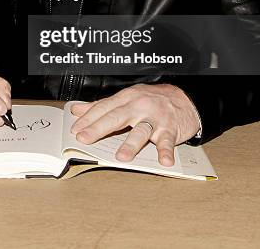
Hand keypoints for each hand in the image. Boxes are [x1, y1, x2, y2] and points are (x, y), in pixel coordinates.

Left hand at [70, 83, 200, 166]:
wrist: (184, 98)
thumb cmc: (151, 99)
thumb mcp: (126, 98)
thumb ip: (102, 105)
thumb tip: (77, 110)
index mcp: (127, 98)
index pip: (104, 107)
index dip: (88, 118)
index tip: (75, 129)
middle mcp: (140, 106)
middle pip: (117, 117)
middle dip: (99, 128)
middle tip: (84, 139)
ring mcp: (155, 118)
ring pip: (141, 130)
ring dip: (131, 144)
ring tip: (121, 156)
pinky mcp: (171, 129)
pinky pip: (167, 141)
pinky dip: (166, 151)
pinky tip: (164, 161)